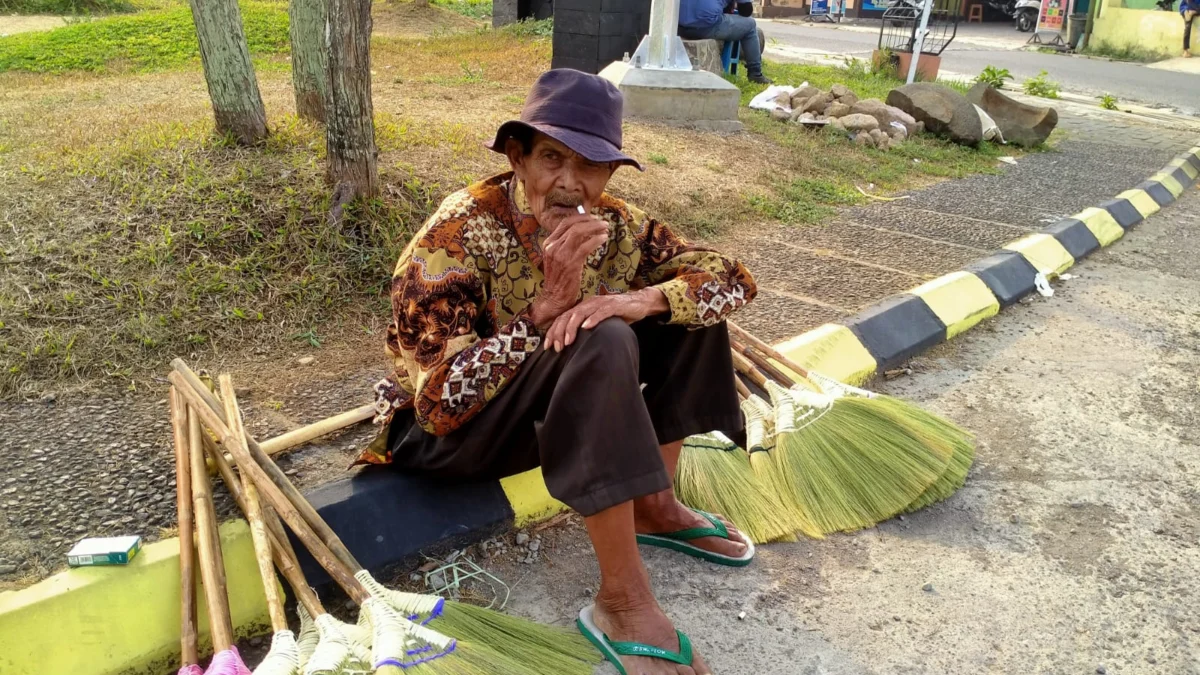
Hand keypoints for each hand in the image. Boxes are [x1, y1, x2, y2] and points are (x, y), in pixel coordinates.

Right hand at [529, 212, 608, 328]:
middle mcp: (553, 247)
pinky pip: (585, 246)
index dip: (581, 217)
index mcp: (548, 243)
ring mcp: (561, 255)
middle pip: (573, 225)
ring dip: (595, 228)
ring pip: (579, 232)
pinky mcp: (571, 264)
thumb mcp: (558, 258)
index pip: (565, 222)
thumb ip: (566, 245)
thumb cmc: (559, 279)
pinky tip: (604, 239)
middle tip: (603, 222)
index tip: (593, 218)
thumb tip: (583, 231)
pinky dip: (596, 240)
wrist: (554, 298)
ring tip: (606, 228)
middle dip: (590, 221)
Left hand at [544, 288, 668, 351]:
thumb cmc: (618, 315)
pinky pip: (601, 311)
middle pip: (569, 315)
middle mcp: (590, 303)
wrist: (639, 303)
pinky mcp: (614, 305)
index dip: (554, 331)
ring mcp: (601, 303)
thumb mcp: (599, 322)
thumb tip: (572, 344)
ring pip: (581, 312)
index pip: (564, 318)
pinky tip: (586, 327)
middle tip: (557, 347)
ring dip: (572, 327)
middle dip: (560, 332)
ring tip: (568, 340)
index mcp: (584, 307)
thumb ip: (587, 329)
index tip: (548, 346)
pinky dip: (593, 319)